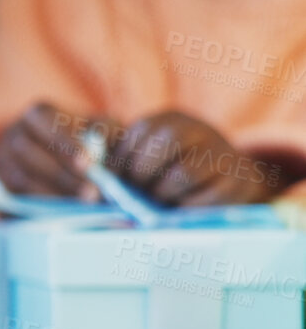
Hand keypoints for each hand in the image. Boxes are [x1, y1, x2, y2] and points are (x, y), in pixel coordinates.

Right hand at [0, 102, 106, 199]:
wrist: (57, 170)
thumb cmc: (86, 147)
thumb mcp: (100, 132)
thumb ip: (107, 134)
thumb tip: (113, 154)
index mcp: (35, 115)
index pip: (42, 119)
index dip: (63, 142)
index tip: (88, 164)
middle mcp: (11, 134)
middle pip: (27, 151)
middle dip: (62, 175)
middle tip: (92, 194)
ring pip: (18, 177)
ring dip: (51, 192)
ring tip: (81, 205)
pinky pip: (10, 198)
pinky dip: (36, 204)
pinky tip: (61, 212)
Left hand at [106, 111, 275, 206]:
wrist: (229, 177)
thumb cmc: (173, 168)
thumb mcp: (144, 154)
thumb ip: (113, 158)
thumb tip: (91, 181)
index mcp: (169, 120)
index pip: (139, 131)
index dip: (120, 159)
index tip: (114, 178)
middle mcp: (198, 130)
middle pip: (164, 143)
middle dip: (142, 174)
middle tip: (138, 190)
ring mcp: (221, 154)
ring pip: (183, 173)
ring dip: (163, 193)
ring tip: (159, 199)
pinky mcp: (237, 181)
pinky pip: (208, 197)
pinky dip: (187, 208)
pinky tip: (180, 208)